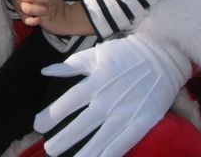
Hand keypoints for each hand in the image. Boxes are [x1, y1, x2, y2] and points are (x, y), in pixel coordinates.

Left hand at [34, 33, 190, 156]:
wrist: (163, 55)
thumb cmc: (125, 53)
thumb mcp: (96, 54)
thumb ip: (71, 65)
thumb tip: (46, 71)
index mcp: (96, 80)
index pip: (70, 101)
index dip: (52, 114)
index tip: (38, 125)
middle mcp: (109, 99)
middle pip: (83, 124)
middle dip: (64, 138)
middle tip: (49, 150)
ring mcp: (126, 112)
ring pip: (102, 138)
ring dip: (86, 152)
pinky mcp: (143, 122)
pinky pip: (124, 143)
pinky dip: (110, 153)